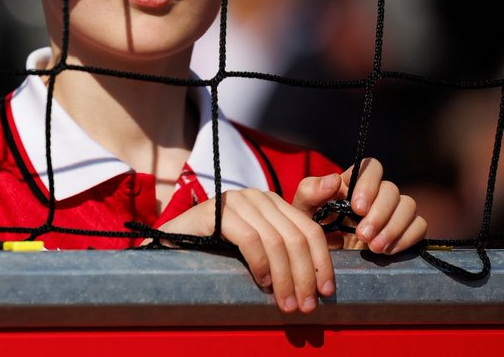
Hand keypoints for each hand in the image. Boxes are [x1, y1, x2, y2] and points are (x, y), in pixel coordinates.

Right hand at [158, 188, 334, 313]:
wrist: (174, 244)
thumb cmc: (220, 252)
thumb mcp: (261, 251)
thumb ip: (290, 251)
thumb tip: (328, 262)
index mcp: (275, 204)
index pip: (310, 229)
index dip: (322, 262)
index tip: (326, 292)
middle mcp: (258, 197)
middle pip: (296, 237)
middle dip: (305, 276)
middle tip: (304, 306)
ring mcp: (237, 201)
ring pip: (275, 240)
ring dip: (285, 277)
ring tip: (285, 303)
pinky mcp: (216, 211)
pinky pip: (249, 238)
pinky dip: (260, 263)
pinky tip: (262, 282)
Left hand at [293, 158, 427, 253]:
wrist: (321, 260)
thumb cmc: (311, 228)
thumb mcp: (303, 210)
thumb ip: (311, 191)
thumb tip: (335, 180)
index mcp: (352, 184)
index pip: (371, 167)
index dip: (369, 184)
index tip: (357, 208)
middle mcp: (376, 194)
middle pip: (391, 189)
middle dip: (379, 214)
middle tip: (362, 235)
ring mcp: (392, 212)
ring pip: (409, 206)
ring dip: (394, 227)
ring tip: (374, 247)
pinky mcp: (404, 231)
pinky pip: (419, 226)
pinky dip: (407, 238)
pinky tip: (387, 251)